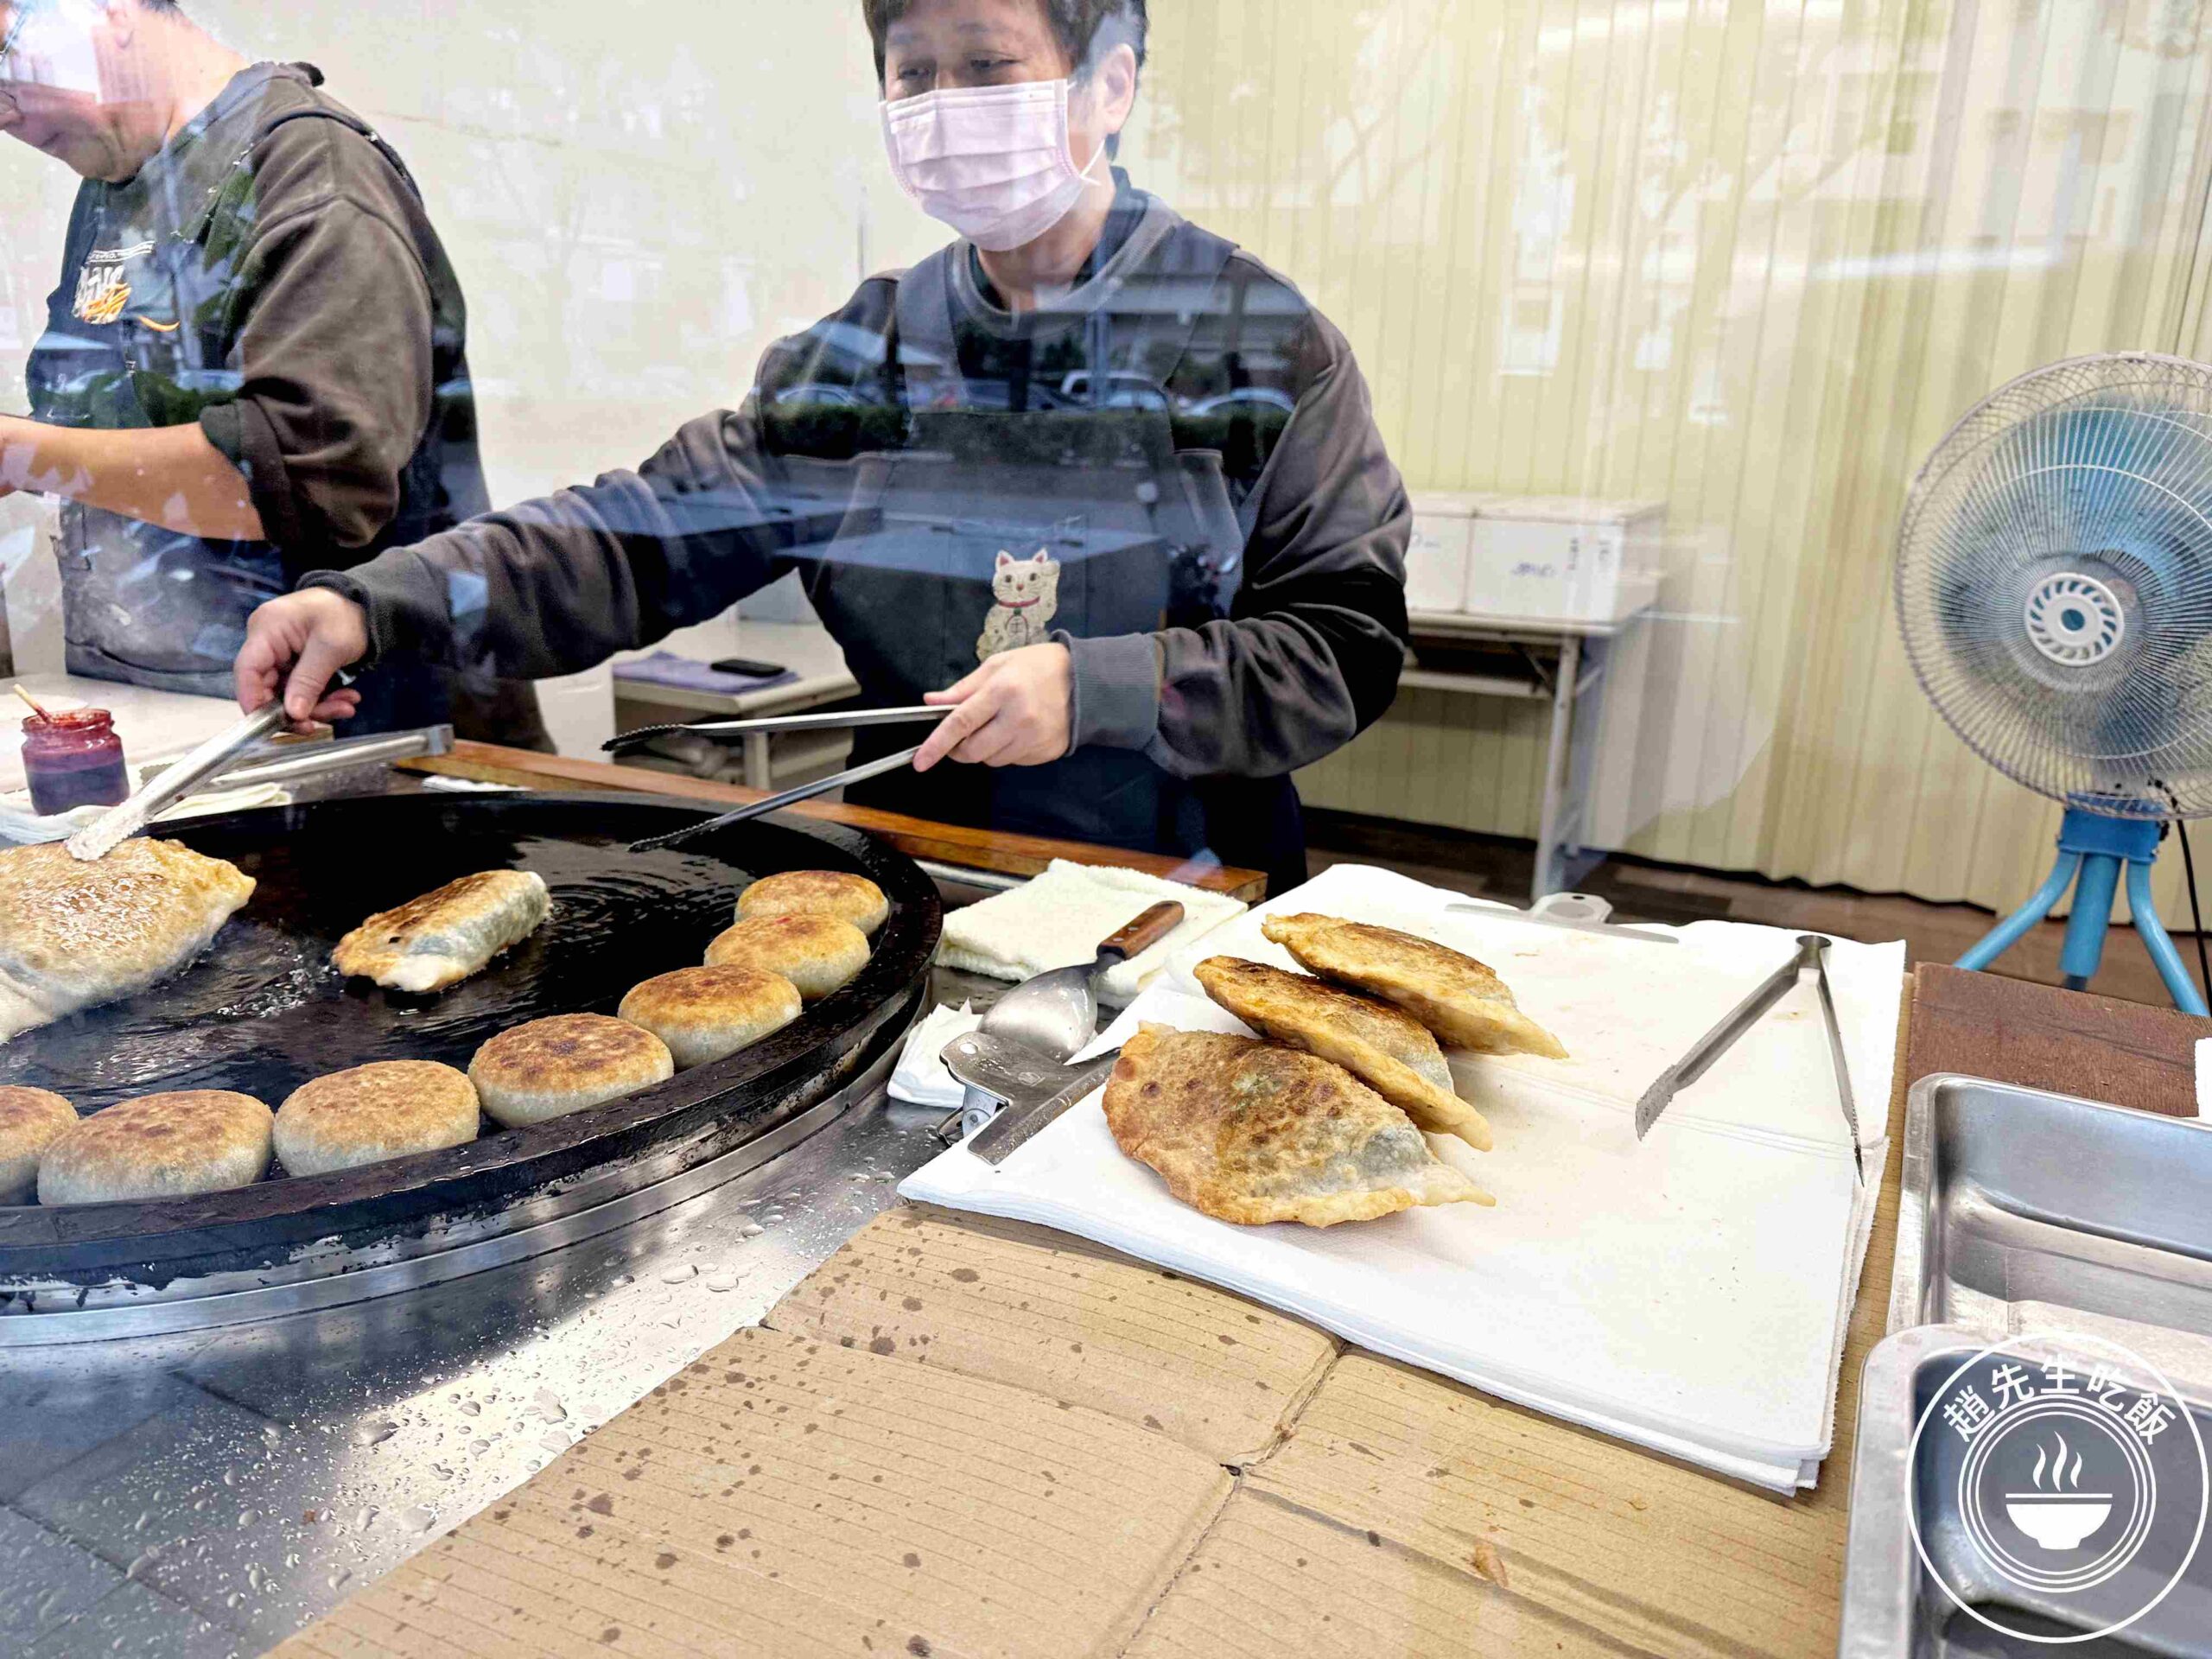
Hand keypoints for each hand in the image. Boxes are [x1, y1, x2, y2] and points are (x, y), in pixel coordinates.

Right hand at [235, 590, 367, 730]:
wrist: (364, 604)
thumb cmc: (345, 615)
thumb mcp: (331, 648)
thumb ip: (309, 681)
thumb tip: (293, 714)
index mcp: (267, 629)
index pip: (247, 671)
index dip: (253, 701)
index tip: (269, 726)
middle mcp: (267, 642)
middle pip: (267, 687)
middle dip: (297, 709)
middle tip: (320, 723)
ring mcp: (280, 653)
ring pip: (287, 693)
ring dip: (317, 705)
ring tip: (347, 706)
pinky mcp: (293, 662)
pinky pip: (300, 687)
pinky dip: (322, 697)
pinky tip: (346, 698)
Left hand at [914, 644, 1072, 771]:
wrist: (1087, 681)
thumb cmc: (1039, 667)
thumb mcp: (999, 664)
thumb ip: (963, 687)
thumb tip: (931, 702)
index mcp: (1003, 691)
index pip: (960, 723)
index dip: (936, 744)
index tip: (920, 761)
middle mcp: (1018, 719)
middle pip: (973, 751)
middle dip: (958, 749)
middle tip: (961, 735)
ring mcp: (1033, 739)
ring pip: (991, 760)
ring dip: (984, 749)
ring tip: (997, 725)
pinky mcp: (1045, 753)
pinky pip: (1012, 761)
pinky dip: (1005, 751)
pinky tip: (1017, 731)